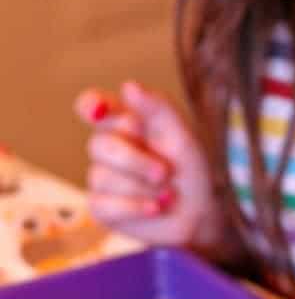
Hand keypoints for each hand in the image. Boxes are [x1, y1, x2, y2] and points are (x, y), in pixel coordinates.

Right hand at [73, 80, 220, 248]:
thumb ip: (158, 108)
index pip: (93, 105)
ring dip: (144, 187)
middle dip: (136, 161)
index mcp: (125, 121)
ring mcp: (101, 176)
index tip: (100, 111)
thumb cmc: (190, 168)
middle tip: (165, 172)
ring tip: (167, 192)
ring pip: (103, 177)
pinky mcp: (101, 206)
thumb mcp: (182, 135)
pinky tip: (155, 207)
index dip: (91, 106)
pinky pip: (105, 204)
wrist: (199, 212)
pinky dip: (135, 207)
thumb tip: (128, 86)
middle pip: (100, 144)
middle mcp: (108, 146)